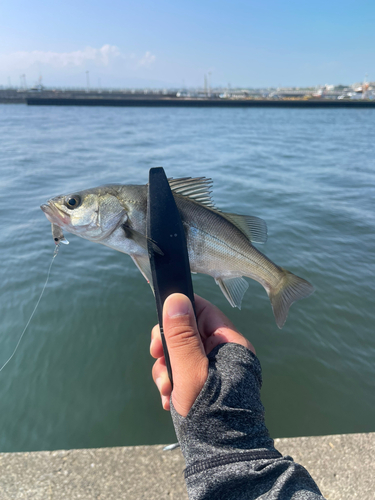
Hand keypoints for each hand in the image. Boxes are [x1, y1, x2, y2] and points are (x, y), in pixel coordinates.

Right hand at [150, 293, 254, 416]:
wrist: (221, 457)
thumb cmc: (210, 413)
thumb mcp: (191, 370)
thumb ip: (182, 335)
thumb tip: (176, 299)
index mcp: (229, 343)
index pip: (202, 311)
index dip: (179, 314)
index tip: (160, 328)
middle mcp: (223, 353)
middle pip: (187, 332)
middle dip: (167, 347)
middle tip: (157, 359)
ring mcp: (215, 370)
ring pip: (181, 354)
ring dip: (167, 369)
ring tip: (165, 388)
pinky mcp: (206, 386)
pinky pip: (183, 372)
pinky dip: (171, 382)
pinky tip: (168, 397)